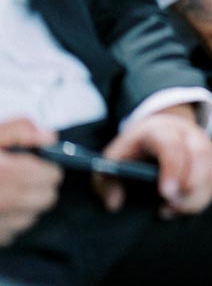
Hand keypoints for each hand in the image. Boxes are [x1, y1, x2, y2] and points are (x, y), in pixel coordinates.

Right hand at [0, 119, 61, 245]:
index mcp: (9, 173)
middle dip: (39, 187)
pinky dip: (7, 223)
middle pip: (46, 199)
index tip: (36, 165)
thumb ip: (21, 130)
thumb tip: (49, 138)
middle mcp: (5, 200)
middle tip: (22, 179)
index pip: (52, 176)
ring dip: (24, 207)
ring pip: (29, 218)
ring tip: (6, 194)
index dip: (45, 168)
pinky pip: (10, 234)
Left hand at [96, 107, 211, 217]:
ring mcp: (203, 144)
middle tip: (169, 207)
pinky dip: (201, 198)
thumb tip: (114, 203)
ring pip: (211, 170)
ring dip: (196, 196)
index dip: (171, 169)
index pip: (171, 145)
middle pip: (198, 157)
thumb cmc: (132, 149)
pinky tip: (181, 207)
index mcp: (158, 131)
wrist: (158, 128)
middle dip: (188, 187)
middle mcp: (186, 134)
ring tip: (173, 209)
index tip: (165, 193)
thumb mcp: (111, 160)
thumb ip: (105, 182)